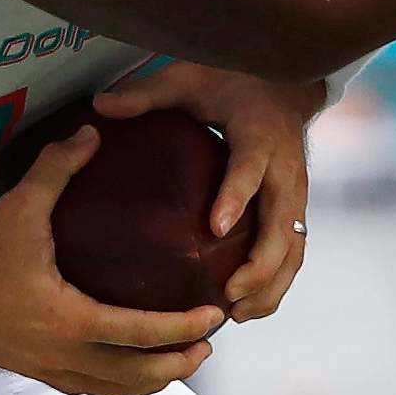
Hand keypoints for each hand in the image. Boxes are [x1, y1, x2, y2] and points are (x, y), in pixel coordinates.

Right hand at [0, 125, 224, 394]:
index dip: (178, 329)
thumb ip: (57, 168)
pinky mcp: (35, 370)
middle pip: (132, 376)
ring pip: (111, 389)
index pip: (136, 333)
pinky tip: (129, 369)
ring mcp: (48, 368)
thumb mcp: (19, 208)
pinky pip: (88, 387)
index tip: (210, 316)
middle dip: (175, 364)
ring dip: (150, 380)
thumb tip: (93, 133)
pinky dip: (118, 384)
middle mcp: (61, 353)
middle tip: (207, 344)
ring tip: (179, 361)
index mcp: (66, 319)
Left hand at [95, 63, 319, 321]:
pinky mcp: (295, 207)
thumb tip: (100, 105)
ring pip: (294, 247)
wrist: (283, 82)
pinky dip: (276, 283)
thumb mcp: (188, 78)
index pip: (251, 169)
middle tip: (227, 295)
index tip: (214, 227)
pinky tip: (245, 308)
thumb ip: (148, 93)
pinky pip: (294, 251)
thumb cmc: (229, 81)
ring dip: (271, 284)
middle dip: (261, 265)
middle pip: (282, 224)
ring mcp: (296, 191)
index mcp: (259, 135)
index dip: (235, 197)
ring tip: (237, 315)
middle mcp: (285, 169)